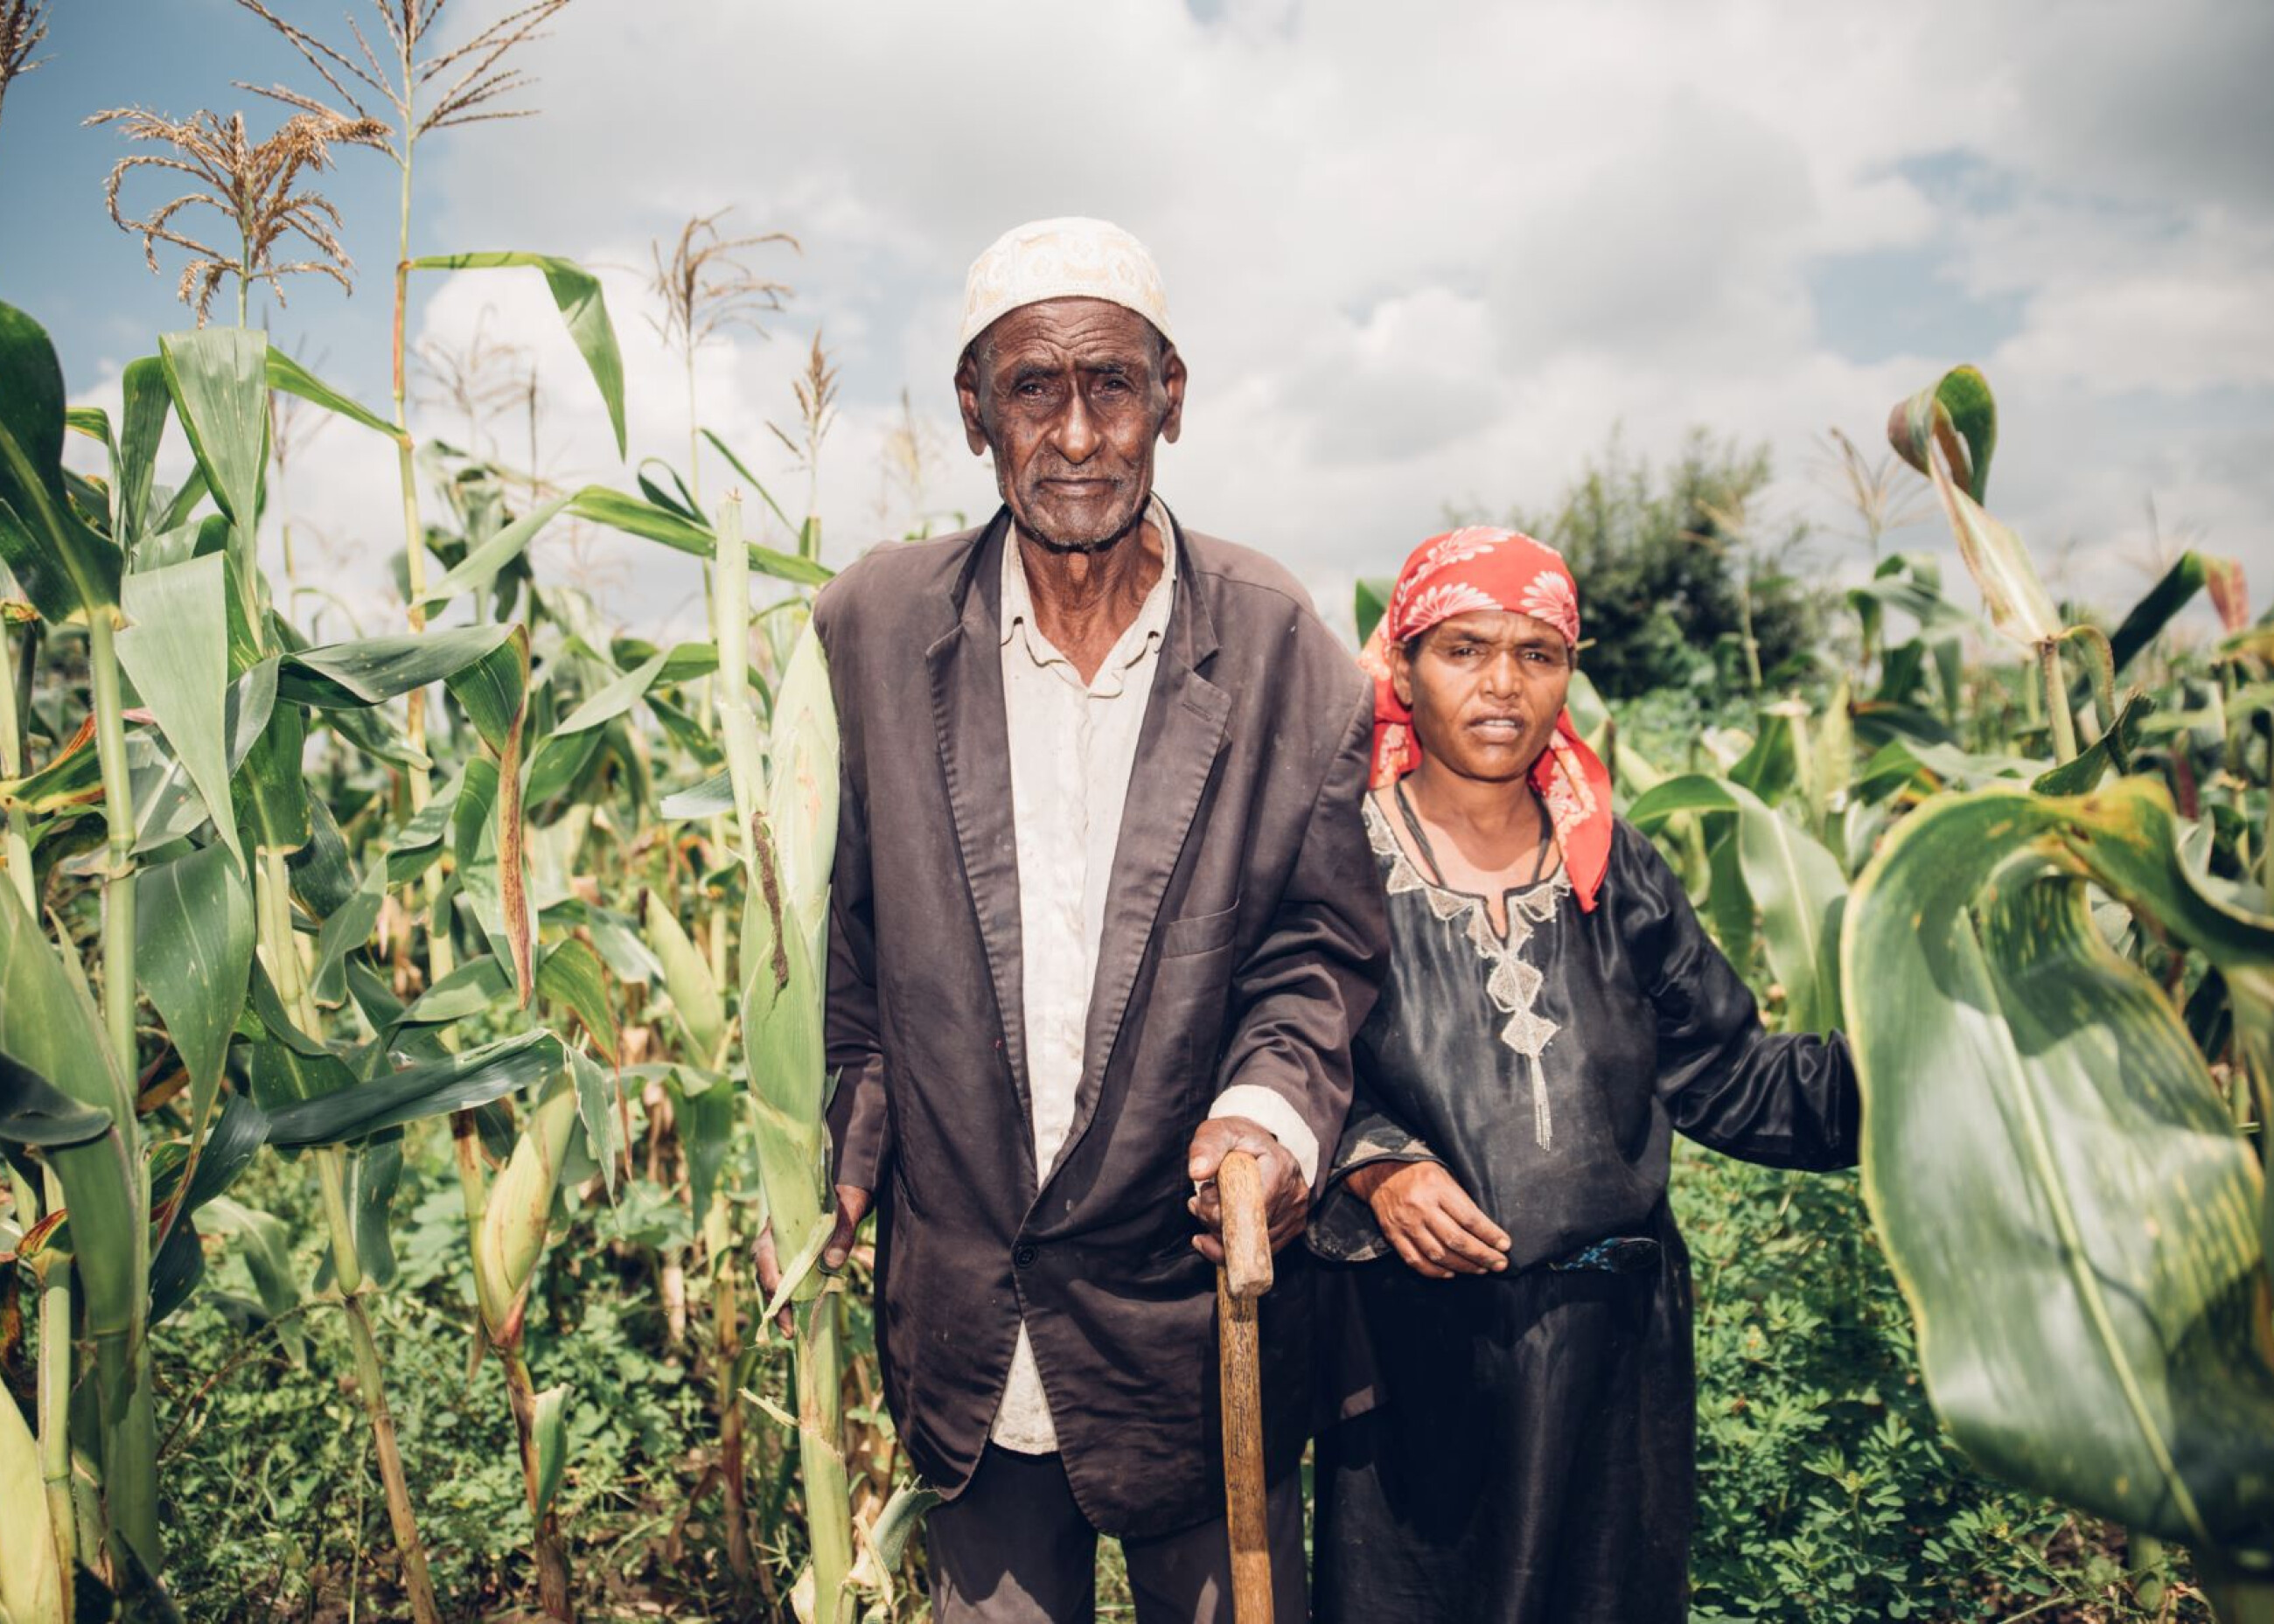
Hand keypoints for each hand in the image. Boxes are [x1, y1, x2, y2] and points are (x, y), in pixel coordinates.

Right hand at [753, 1182, 871, 1335]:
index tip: (781, 1296)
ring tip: (790, 1331)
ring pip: (772, 1282)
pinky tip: (796, 1318)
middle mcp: (775, 1239)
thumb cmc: (845, 1198)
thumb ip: (842, 1233)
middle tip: (787, 1330)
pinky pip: (785, 1283)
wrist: (849, 1192)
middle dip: (774, 1303)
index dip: (769, 1276)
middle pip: (765, 1273)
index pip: (764, 1252)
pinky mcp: (794, 1261)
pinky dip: (789, 1300)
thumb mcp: (849, 1209)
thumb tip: (833, 1262)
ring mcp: (783, 1251)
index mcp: (781, 1223)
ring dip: (779, 1307)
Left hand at [1185, 1116, 1306, 1264]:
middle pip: (1254, 1229)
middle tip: (1198, 1204)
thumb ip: (1206, 1148)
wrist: (1256, 1145)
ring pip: (1256, 1244)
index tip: (1200, 1202)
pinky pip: (1263, 1250)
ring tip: (1205, 1212)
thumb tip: (1197, 1172)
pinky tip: (1214, 1232)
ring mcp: (1296, 1213)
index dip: (1221, 1213)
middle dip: (1216, 1224)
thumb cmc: (1236, 1140)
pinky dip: (1235, 1247)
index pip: (1252, 1206)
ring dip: (1222, 1236)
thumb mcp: (1217, 1133)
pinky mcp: (1292, 1228)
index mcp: (1280, 1166)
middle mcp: (1294, 1193)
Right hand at [1343, 1160, 1508, 1278]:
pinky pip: (1415, 1260)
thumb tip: (1486, 1229)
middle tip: (1499, 1263)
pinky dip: (1435, 1271)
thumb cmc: (1420, 1173)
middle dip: (1482, 1255)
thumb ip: (1461, 1200)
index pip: (1469, 1218)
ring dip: (1463, 1266)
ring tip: (1480, 1269)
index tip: (1505, 1245)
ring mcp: (1406, 1224)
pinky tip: (1451, 1273)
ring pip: (1438, 1254)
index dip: (1489, 1234)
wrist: (1380, 1173)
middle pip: (1456, 1239)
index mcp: (1436, 1188)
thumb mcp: (1444, 1174)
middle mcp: (1421, 1207)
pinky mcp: (1394, 1235)